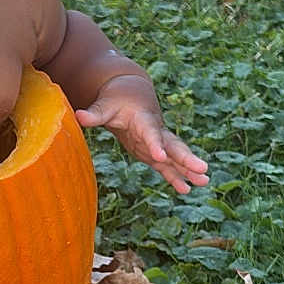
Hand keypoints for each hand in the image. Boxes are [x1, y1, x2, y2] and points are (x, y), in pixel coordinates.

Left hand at [76, 75, 208, 194]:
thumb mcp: (104, 105)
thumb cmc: (116, 100)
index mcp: (144, 120)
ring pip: (176, 157)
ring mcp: (158, 142)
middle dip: (186, 158)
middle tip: (202, 169)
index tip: (161, 155)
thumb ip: (94, 114)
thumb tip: (78, 116)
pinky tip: (186, 189)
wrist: (131, 93)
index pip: (151, 133)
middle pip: (173, 145)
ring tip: (205, 182)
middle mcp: (156, 132)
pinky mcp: (155, 151)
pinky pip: (168, 166)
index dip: (156, 144)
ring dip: (189, 170)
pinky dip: (176, 177)